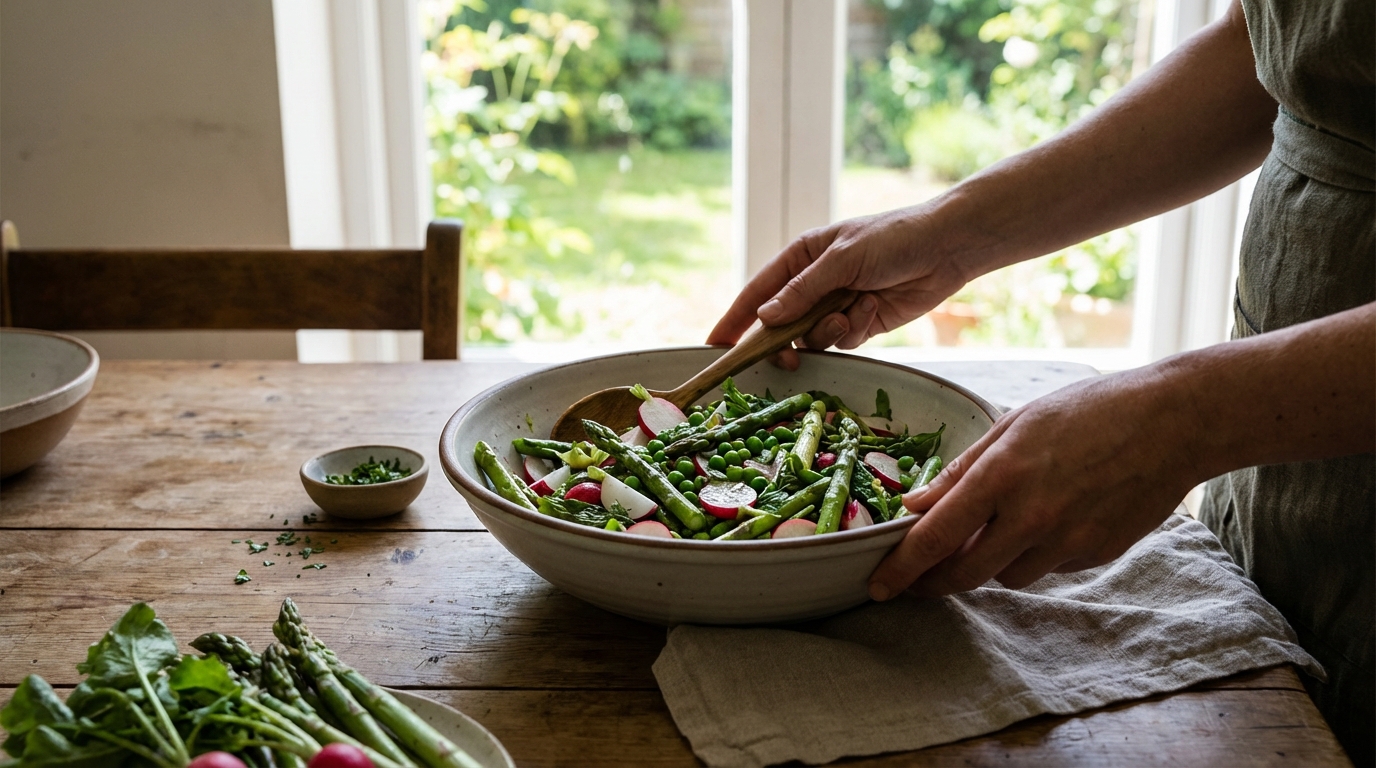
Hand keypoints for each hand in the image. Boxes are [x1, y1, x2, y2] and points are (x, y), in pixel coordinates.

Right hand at [706, 205, 970, 369]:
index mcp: (800, 258)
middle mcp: (813, 284)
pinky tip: (873, 308)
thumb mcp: (841, 260)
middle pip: (780, 325)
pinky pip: (841, 341)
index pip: (757, 293)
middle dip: (786, 341)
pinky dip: (854, 329)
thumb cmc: (892, 239)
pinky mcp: (859, 322)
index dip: (735, 320)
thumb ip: (801, 292)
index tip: (715, 345)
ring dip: (829, 332)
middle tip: (788, 359)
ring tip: (852, 311)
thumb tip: (764, 318)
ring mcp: (835, 305)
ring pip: (811, 338)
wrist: (945, 249)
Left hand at [868, 367, 1201, 598]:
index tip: (878, 586)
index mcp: (1001, 476)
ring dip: (990, 563)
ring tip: (998, 529)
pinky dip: (1036, 554)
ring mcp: (1067, 541)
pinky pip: (1049, 569)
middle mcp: (1031, 516)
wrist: (1173, 422)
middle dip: (935, 582)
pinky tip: (1051, 520)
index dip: (901, 568)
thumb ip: (962, 470)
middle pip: (965, 573)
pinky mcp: (1097, 555)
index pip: (934, 537)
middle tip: (917, 580)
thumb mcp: (1014, 424)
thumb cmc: (1088, 411)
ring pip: (1007, 576)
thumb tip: (915, 505)